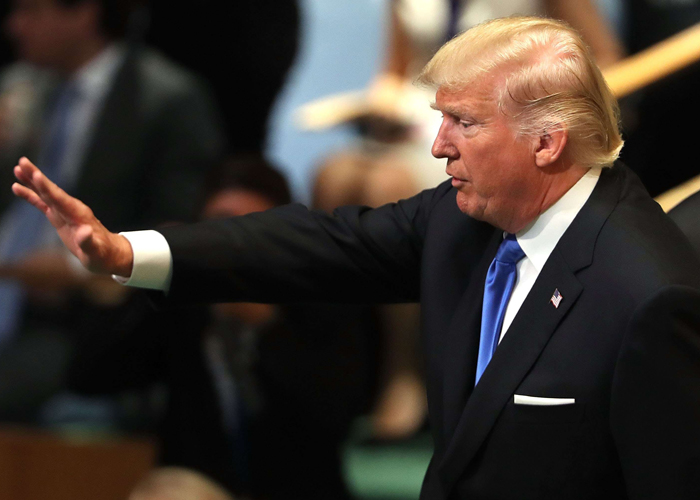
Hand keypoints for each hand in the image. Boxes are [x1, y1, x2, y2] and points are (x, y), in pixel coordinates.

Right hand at [11, 157, 133, 276]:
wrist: (108, 254)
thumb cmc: (102, 254)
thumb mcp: (96, 251)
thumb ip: (88, 242)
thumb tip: (84, 232)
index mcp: (79, 215)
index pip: (60, 199)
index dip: (48, 188)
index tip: (37, 174)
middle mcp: (71, 209)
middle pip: (50, 190)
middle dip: (36, 177)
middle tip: (22, 161)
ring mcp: (64, 212)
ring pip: (45, 194)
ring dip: (31, 182)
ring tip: (17, 168)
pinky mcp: (59, 217)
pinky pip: (43, 203)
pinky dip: (31, 195)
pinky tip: (18, 187)